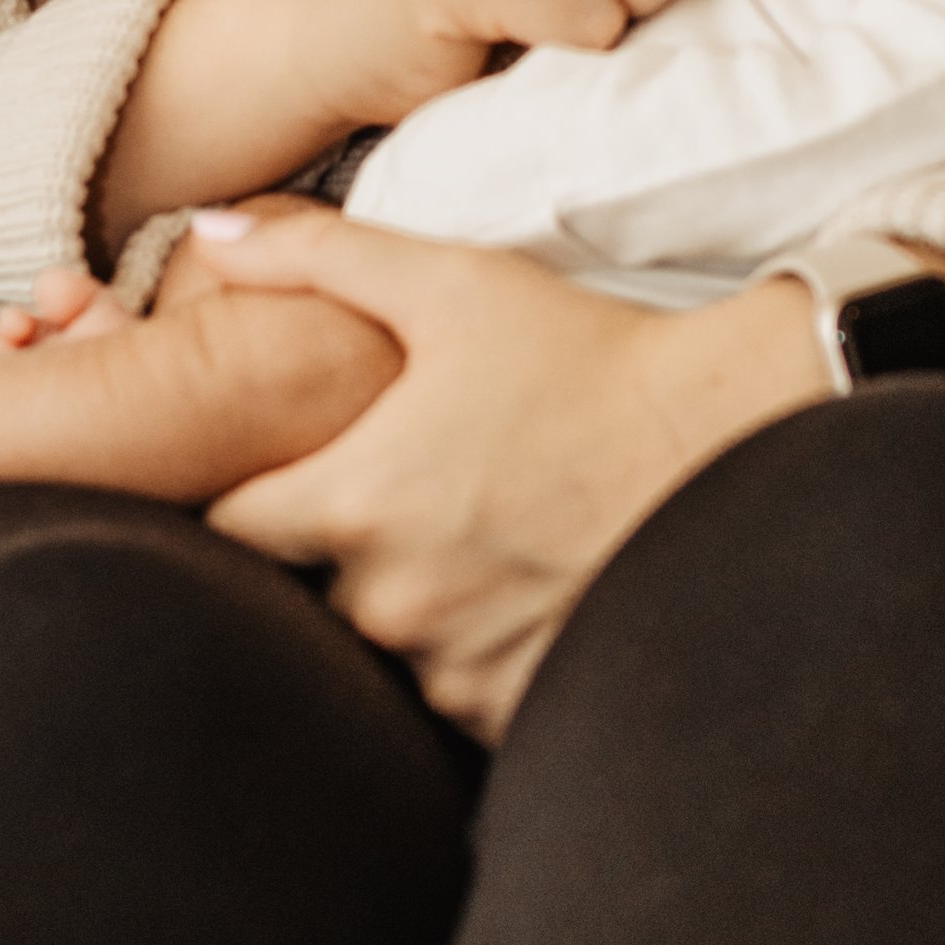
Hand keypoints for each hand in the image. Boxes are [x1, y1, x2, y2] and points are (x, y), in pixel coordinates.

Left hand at [195, 209, 944, 740]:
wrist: (734, 437)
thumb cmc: (593, 358)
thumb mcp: (455, 285)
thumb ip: (321, 258)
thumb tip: (210, 234)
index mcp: (354, 501)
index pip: (228, 524)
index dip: (252, 490)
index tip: (295, 464)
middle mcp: (392, 602)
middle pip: (305, 592)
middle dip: (338, 546)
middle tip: (409, 491)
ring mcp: (456, 667)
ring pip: (385, 647)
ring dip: (411, 603)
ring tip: (479, 534)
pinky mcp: (516, 710)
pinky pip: (457, 695)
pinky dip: (474, 649)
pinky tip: (523, 583)